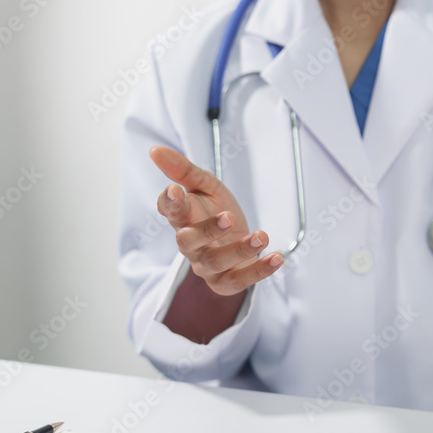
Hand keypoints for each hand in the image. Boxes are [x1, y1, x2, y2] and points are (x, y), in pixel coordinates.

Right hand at [150, 146, 282, 294]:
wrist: (236, 237)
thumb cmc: (215, 209)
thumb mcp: (205, 185)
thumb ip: (184, 170)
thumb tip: (155, 149)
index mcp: (183, 217)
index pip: (169, 210)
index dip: (169, 202)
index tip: (175, 190)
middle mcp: (190, 244)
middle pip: (189, 241)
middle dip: (208, 230)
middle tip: (229, 217)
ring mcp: (206, 265)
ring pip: (215, 262)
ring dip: (240, 250)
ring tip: (262, 236)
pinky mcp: (225, 282)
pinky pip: (238, 281)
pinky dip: (259, 271)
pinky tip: (277, 257)